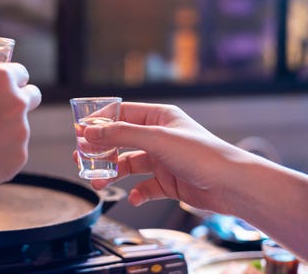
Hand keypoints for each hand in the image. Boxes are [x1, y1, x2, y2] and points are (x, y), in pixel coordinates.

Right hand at [0, 62, 41, 188]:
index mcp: (0, 79)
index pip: (20, 72)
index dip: (11, 79)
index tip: (3, 87)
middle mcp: (18, 102)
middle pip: (33, 96)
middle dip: (22, 100)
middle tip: (2, 110)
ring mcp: (22, 131)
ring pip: (20, 128)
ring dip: (5, 131)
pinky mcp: (20, 156)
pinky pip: (13, 152)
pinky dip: (1, 154)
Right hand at [77, 102, 255, 213]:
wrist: (231, 185)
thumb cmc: (202, 154)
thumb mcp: (156, 138)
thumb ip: (121, 134)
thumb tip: (90, 130)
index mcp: (159, 118)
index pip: (122, 114)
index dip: (99, 122)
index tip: (79, 131)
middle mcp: (159, 137)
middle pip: (121, 140)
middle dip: (101, 150)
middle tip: (82, 158)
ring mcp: (163, 160)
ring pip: (128, 164)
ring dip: (112, 173)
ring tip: (99, 182)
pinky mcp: (167, 182)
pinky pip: (144, 186)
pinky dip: (136, 192)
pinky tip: (134, 196)